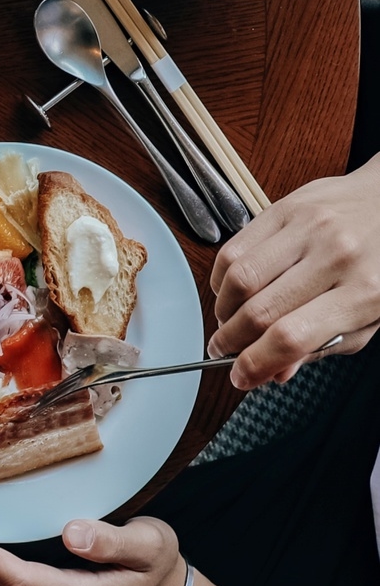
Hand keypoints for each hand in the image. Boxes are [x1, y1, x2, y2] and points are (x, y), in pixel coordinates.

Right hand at [207, 163, 379, 389]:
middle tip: (226, 350)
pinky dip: (221, 279)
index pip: (292, 337)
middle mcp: (336, 256)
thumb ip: (323, 345)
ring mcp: (308, 228)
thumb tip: (274, 371)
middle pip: (259, 310)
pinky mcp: (284, 208)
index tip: (240, 376)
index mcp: (365, 292)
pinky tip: (231, 290)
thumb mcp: (371, 316)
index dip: (255, 363)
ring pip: (239, 279)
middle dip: (232, 341)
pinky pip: (233, 249)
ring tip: (229, 319)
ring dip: (223, 309)